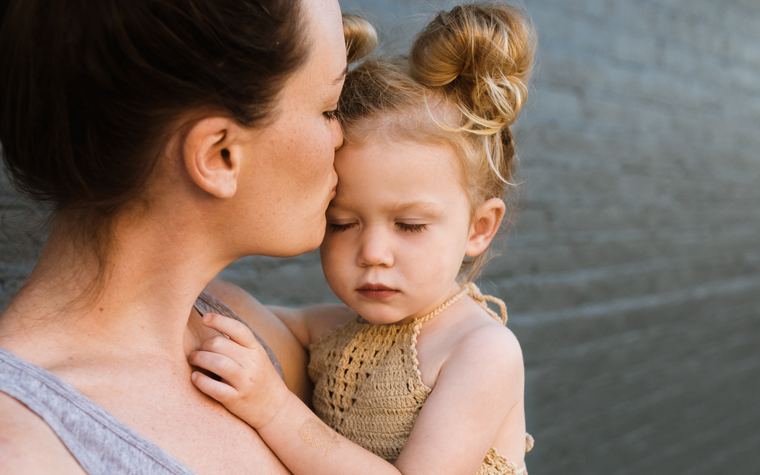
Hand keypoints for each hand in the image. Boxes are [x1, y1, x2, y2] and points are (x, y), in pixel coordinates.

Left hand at [188, 313, 290, 427]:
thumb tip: (211, 330)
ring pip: (216, 362)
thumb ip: (239, 345)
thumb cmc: (260, 378)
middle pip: (220, 344)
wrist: (276, 408)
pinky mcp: (236, 399)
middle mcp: (252, 363)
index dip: (219, 320)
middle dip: (203, 346)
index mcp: (256, 349)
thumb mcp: (257, 357)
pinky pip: (213, 387)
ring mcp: (244, 382)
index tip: (204, 318)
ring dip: (199, 358)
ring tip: (193, 360)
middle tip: (197, 352)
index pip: (238, 329)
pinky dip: (200, 380)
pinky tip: (195, 377)